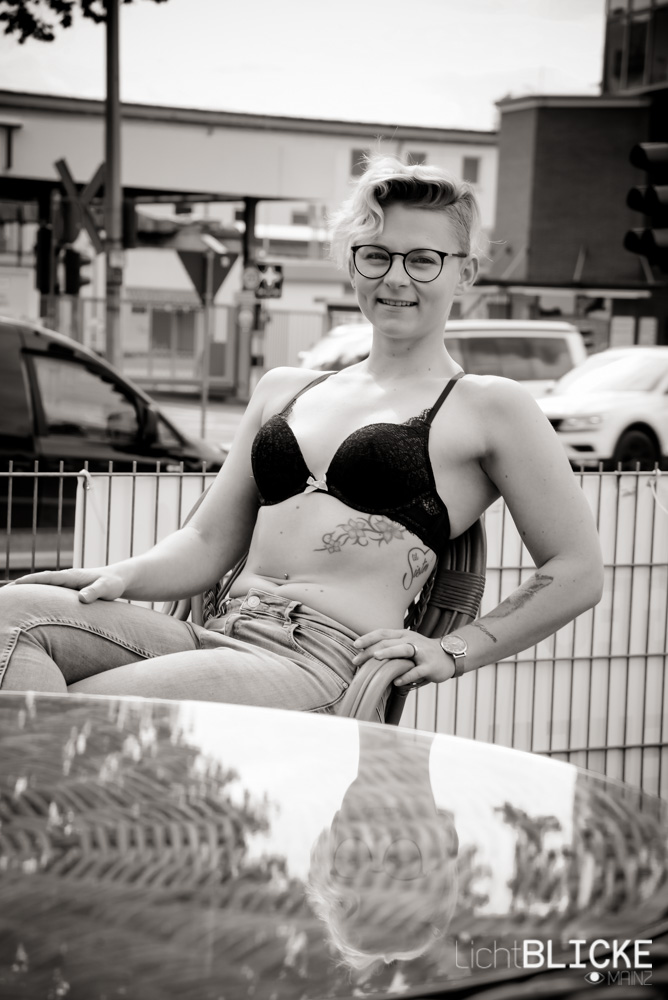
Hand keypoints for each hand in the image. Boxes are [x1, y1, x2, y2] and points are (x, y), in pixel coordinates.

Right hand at [11, 567, 127, 603]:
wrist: (118, 579)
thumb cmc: (112, 584)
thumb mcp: (106, 589)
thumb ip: (95, 592)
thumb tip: (82, 599)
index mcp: (71, 576)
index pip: (46, 578)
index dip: (30, 581)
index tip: (14, 586)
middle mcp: (65, 577)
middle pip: (38, 580)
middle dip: (20, 585)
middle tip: (3, 594)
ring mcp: (65, 582)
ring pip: (41, 585)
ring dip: (26, 589)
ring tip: (9, 598)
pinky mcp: (67, 589)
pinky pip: (47, 590)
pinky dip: (36, 593)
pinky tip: (28, 602)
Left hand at [352, 629, 455, 686]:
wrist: (449, 656)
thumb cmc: (423, 652)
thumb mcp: (407, 645)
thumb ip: (391, 647)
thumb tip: (368, 655)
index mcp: (404, 635)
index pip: (383, 633)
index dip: (368, 638)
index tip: (355, 645)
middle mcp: (411, 640)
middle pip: (388, 642)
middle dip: (371, 650)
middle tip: (356, 660)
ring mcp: (421, 652)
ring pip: (403, 649)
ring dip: (389, 653)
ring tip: (376, 658)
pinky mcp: (429, 665)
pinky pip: (416, 671)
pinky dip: (406, 676)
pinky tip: (396, 682)